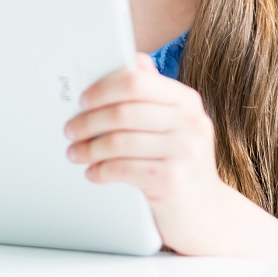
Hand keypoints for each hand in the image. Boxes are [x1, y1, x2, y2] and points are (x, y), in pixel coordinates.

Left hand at [63, 53, 230, 253]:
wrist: (207, 215)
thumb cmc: (182, 166)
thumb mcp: (175, 126)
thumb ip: (155, 95)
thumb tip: (133, 61)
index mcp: (187, 101)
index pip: (136, 81)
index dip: (103, 89)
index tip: (83, 100)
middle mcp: (191, 122)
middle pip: (123, 111)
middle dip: (88, 121)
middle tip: (70, 129)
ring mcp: (185, 152)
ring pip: (119, 141)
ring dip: (89, 148)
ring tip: (76, 153)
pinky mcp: (173, 180)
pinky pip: (123, 169)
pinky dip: (101, 171)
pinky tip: (93, 172)